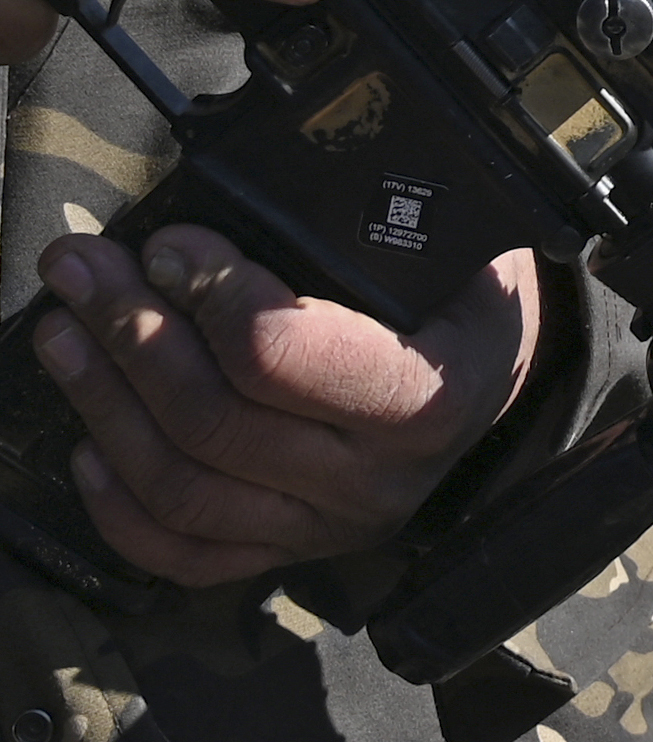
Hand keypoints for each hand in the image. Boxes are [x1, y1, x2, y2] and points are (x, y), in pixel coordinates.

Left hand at [31, 225, 538, 586]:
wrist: (501, 378)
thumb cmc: (471, 296)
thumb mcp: (461, 247)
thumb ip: (370, 227)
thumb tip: (236, 190)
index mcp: (429, 395)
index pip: (283, 358)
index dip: (208, 293)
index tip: (166, 241)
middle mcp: (376, 478)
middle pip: (212, 420)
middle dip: (128, 333)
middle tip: (80, 267)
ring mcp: (326, 526)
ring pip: (179, 485)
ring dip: (103, 402)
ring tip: (62, 331)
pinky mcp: (288, 551)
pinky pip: (182, 551)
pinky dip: (117, 506)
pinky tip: (85, 443)